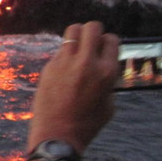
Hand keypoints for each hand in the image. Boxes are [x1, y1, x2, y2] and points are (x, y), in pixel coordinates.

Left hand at [29, 21, 118, 152]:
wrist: (58, 133)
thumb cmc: (87, 122)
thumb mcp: (109, 103)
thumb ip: (109, 81)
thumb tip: (106, 66)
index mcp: (107, 72)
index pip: (111, 39)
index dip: (109, 42)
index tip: (105, 48)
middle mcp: (87, 62)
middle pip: (92, 27)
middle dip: (94, 30)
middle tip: (93, 41)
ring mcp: (66, 62)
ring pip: (73, 30)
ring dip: (78, 35)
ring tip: (79, 46)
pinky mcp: (50, 66)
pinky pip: (61, 49)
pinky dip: (66, 53)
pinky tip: (66, 66)